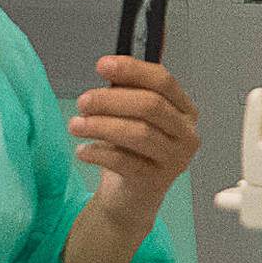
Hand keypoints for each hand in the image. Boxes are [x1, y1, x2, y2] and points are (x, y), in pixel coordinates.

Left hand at [70, 59, 199, 233]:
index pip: (163, 81)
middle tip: (83, 101)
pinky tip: (82, 151)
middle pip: (151, 105)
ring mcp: (174, 160)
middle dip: (111, 100)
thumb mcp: (130, 116)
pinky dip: (99, 153)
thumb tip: (108, 68)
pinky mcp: (156, 182)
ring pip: (139, 133)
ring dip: (101, 126)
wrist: (131, 197)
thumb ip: (126, 92)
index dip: (133, 70)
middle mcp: (186, 134)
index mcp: (184, 110)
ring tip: (75, 125)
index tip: (102, 65)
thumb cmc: (132, 151)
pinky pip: (125, 162)